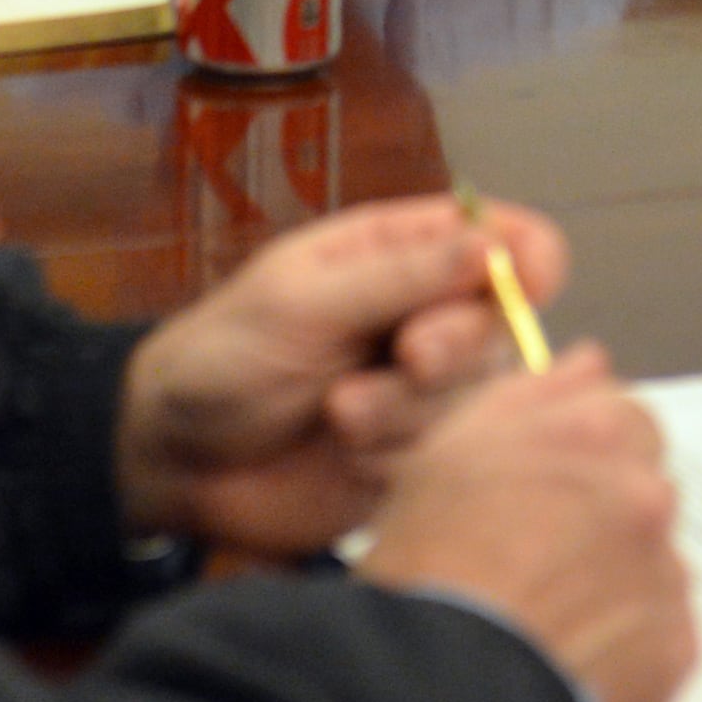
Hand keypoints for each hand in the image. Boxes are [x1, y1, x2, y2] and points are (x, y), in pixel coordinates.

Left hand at [118, 194, 569, 556]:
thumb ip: (397, 277)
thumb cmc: (223, 357)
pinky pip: (447, 456)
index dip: (526, 257)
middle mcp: (427, 316)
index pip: (504, 239)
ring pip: (477, 397)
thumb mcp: (301, 302)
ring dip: (411, 407)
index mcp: (403, 254)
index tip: (522, 282)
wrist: (175, 461)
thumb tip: (493, 246)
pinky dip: (398, 454)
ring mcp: (424, 391)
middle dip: (460, 342)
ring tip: (340, 413)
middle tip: (410, 356)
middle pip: (503, 324)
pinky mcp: (416, 457)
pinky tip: (344, 451)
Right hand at [358, 346, 696, 701]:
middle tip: (538, 560)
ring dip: (616, 580)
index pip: (625, 417)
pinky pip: (661, 634)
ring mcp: (665, 573)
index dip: (585, 454)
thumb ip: (530, 395)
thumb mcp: (446, 454)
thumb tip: (588, 363)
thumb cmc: (427, 574)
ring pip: (652, 562)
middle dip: (604, 516)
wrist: (436, 691)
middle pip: (642, 489)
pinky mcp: (676, 648)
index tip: (552, 488)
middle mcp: (643, 494)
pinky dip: (626, 644)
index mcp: (593, 434)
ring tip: (543, 618)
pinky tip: (566, 658)